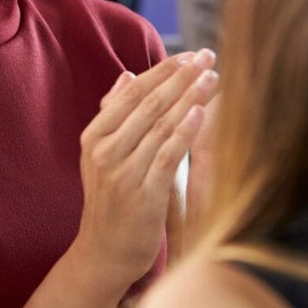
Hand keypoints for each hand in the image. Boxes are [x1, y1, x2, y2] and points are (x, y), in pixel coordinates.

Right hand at [73, 50, 218, 290]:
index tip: (190, 54)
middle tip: (208, 56)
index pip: (132, 93)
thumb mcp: (103, 155)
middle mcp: (105, 151)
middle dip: (181, 77)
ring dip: (190, 97)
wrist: (103, 253)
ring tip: (213, 77)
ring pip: (160, 125)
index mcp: (94, 136)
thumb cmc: (110, 201)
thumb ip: (115, 114)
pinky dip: (184, 131)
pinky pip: (166, 155)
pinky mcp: (142, 194)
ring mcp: (122, 173)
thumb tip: (128, 75)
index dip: (163, 71)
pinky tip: (202, 112)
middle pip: (149, 104)